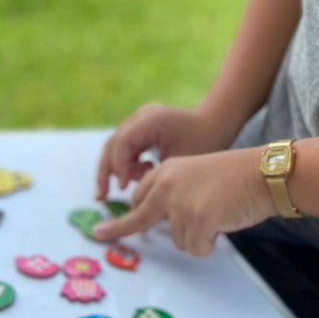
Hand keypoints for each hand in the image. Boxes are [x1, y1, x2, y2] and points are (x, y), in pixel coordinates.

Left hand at [93, 147, 275, 257]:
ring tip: (218, 214)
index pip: (137, 198)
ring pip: (178, 240)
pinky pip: (197, 249)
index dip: (121, 220)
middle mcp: (167, 186)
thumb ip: (175, 194)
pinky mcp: (196, 220)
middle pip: (141, 219)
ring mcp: (180, 203)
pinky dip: (210, 244)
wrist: (263, 174)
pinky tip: (223, 224)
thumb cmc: (237, 177)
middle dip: (125, 230)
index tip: (99, 232)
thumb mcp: (196, 176)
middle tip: (100, 236)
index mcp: (167, 172)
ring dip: (197, 236)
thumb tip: (157, 221)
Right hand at [94, 102, 234, 199]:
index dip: (119, 168)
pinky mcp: (141, 125)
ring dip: (113, 169)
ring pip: (115, 146)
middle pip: (113, 144)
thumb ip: (157, 179)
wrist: (216, 122)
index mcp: (151, 120)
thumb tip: (137, 202)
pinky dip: (124, 163)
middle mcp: (140, 115)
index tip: (123, 189)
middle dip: (106, 172)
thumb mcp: (182, 163)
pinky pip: (125, 146)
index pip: (123, 144)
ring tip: (116, 192)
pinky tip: (133, 179)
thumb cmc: (205, 142)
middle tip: (102, 196)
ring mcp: (139, 118)